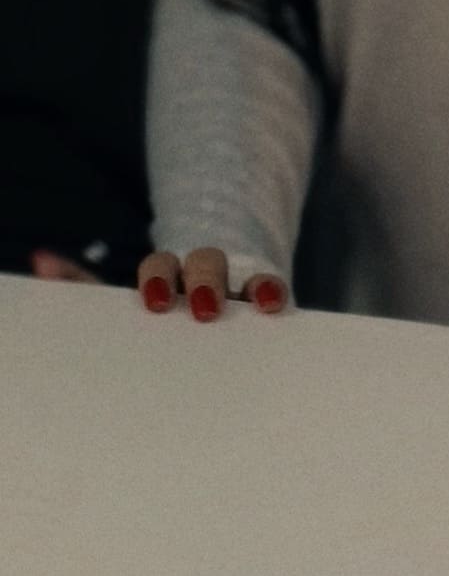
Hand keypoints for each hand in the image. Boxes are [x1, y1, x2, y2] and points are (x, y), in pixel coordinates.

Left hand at [31, 244, 289, 315]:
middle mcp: (202, 273)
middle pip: (204, 262)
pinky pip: (273, 287)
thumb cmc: (157, 315)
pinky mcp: (264, 296)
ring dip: (255, 281)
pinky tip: (281, 306)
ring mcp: (237, 283)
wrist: (206, 301)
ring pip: (246, 273)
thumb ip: (82, 285)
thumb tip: (40, 260)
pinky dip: (275, 291)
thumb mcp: (121, 305)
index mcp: (164, 275)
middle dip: (205, 281)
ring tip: (260, 303)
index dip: (158, 281)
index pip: (159, 267)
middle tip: (205, 309)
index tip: (157, 303)